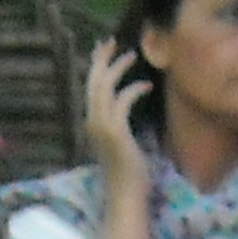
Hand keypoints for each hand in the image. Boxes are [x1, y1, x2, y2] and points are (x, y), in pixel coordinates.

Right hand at [82, 40, 156, 205]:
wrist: (126, 197)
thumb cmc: (128, 176)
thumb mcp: (122, 145)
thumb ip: (119, 128)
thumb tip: (125, 114)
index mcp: (92, 125)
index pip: (91, 90)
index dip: (96, 68)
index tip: (104, 52)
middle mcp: (92, 123)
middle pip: (93, 82)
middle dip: (102, 59)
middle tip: (111, 41)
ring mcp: (101, 127)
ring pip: (104, 86)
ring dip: (118, 68)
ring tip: (132, 55)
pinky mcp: (115, 131)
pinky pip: (123, 100)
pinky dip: (134, 89)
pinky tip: (147, 85)